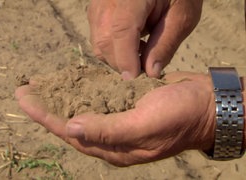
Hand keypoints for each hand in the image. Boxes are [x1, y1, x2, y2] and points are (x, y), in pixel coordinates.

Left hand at [15, 72, 215, 165]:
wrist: (207, 105)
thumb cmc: (179, 117)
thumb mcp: (144, 124)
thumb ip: (108, 130)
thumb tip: (72, 127)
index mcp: (114, 147)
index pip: (70, 132)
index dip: (45, 116)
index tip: (25, 101)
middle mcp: (112, 136)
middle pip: (71, 122)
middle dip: (47, 107)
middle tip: (25, 91)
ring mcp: (118, 120)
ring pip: (82, 110)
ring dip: (61, 97)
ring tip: (41, 86)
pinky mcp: (125, 105)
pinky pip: (97, 99)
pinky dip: (81, 90)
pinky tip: (70, 82)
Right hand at [88, 0, 202, 78]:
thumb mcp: (181, 16)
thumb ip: (165, 44)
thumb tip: (150, 72)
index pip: (121, 31)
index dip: (126, 58)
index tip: (136, 76)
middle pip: (104, 40)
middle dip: (121, 61)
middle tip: (143, 66)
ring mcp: (99, 3)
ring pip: (98, 40)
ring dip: (116, 55)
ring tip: (140, 50)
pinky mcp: (96, 8)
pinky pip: (97, 34)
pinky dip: (112, 46)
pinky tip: (131, 41)